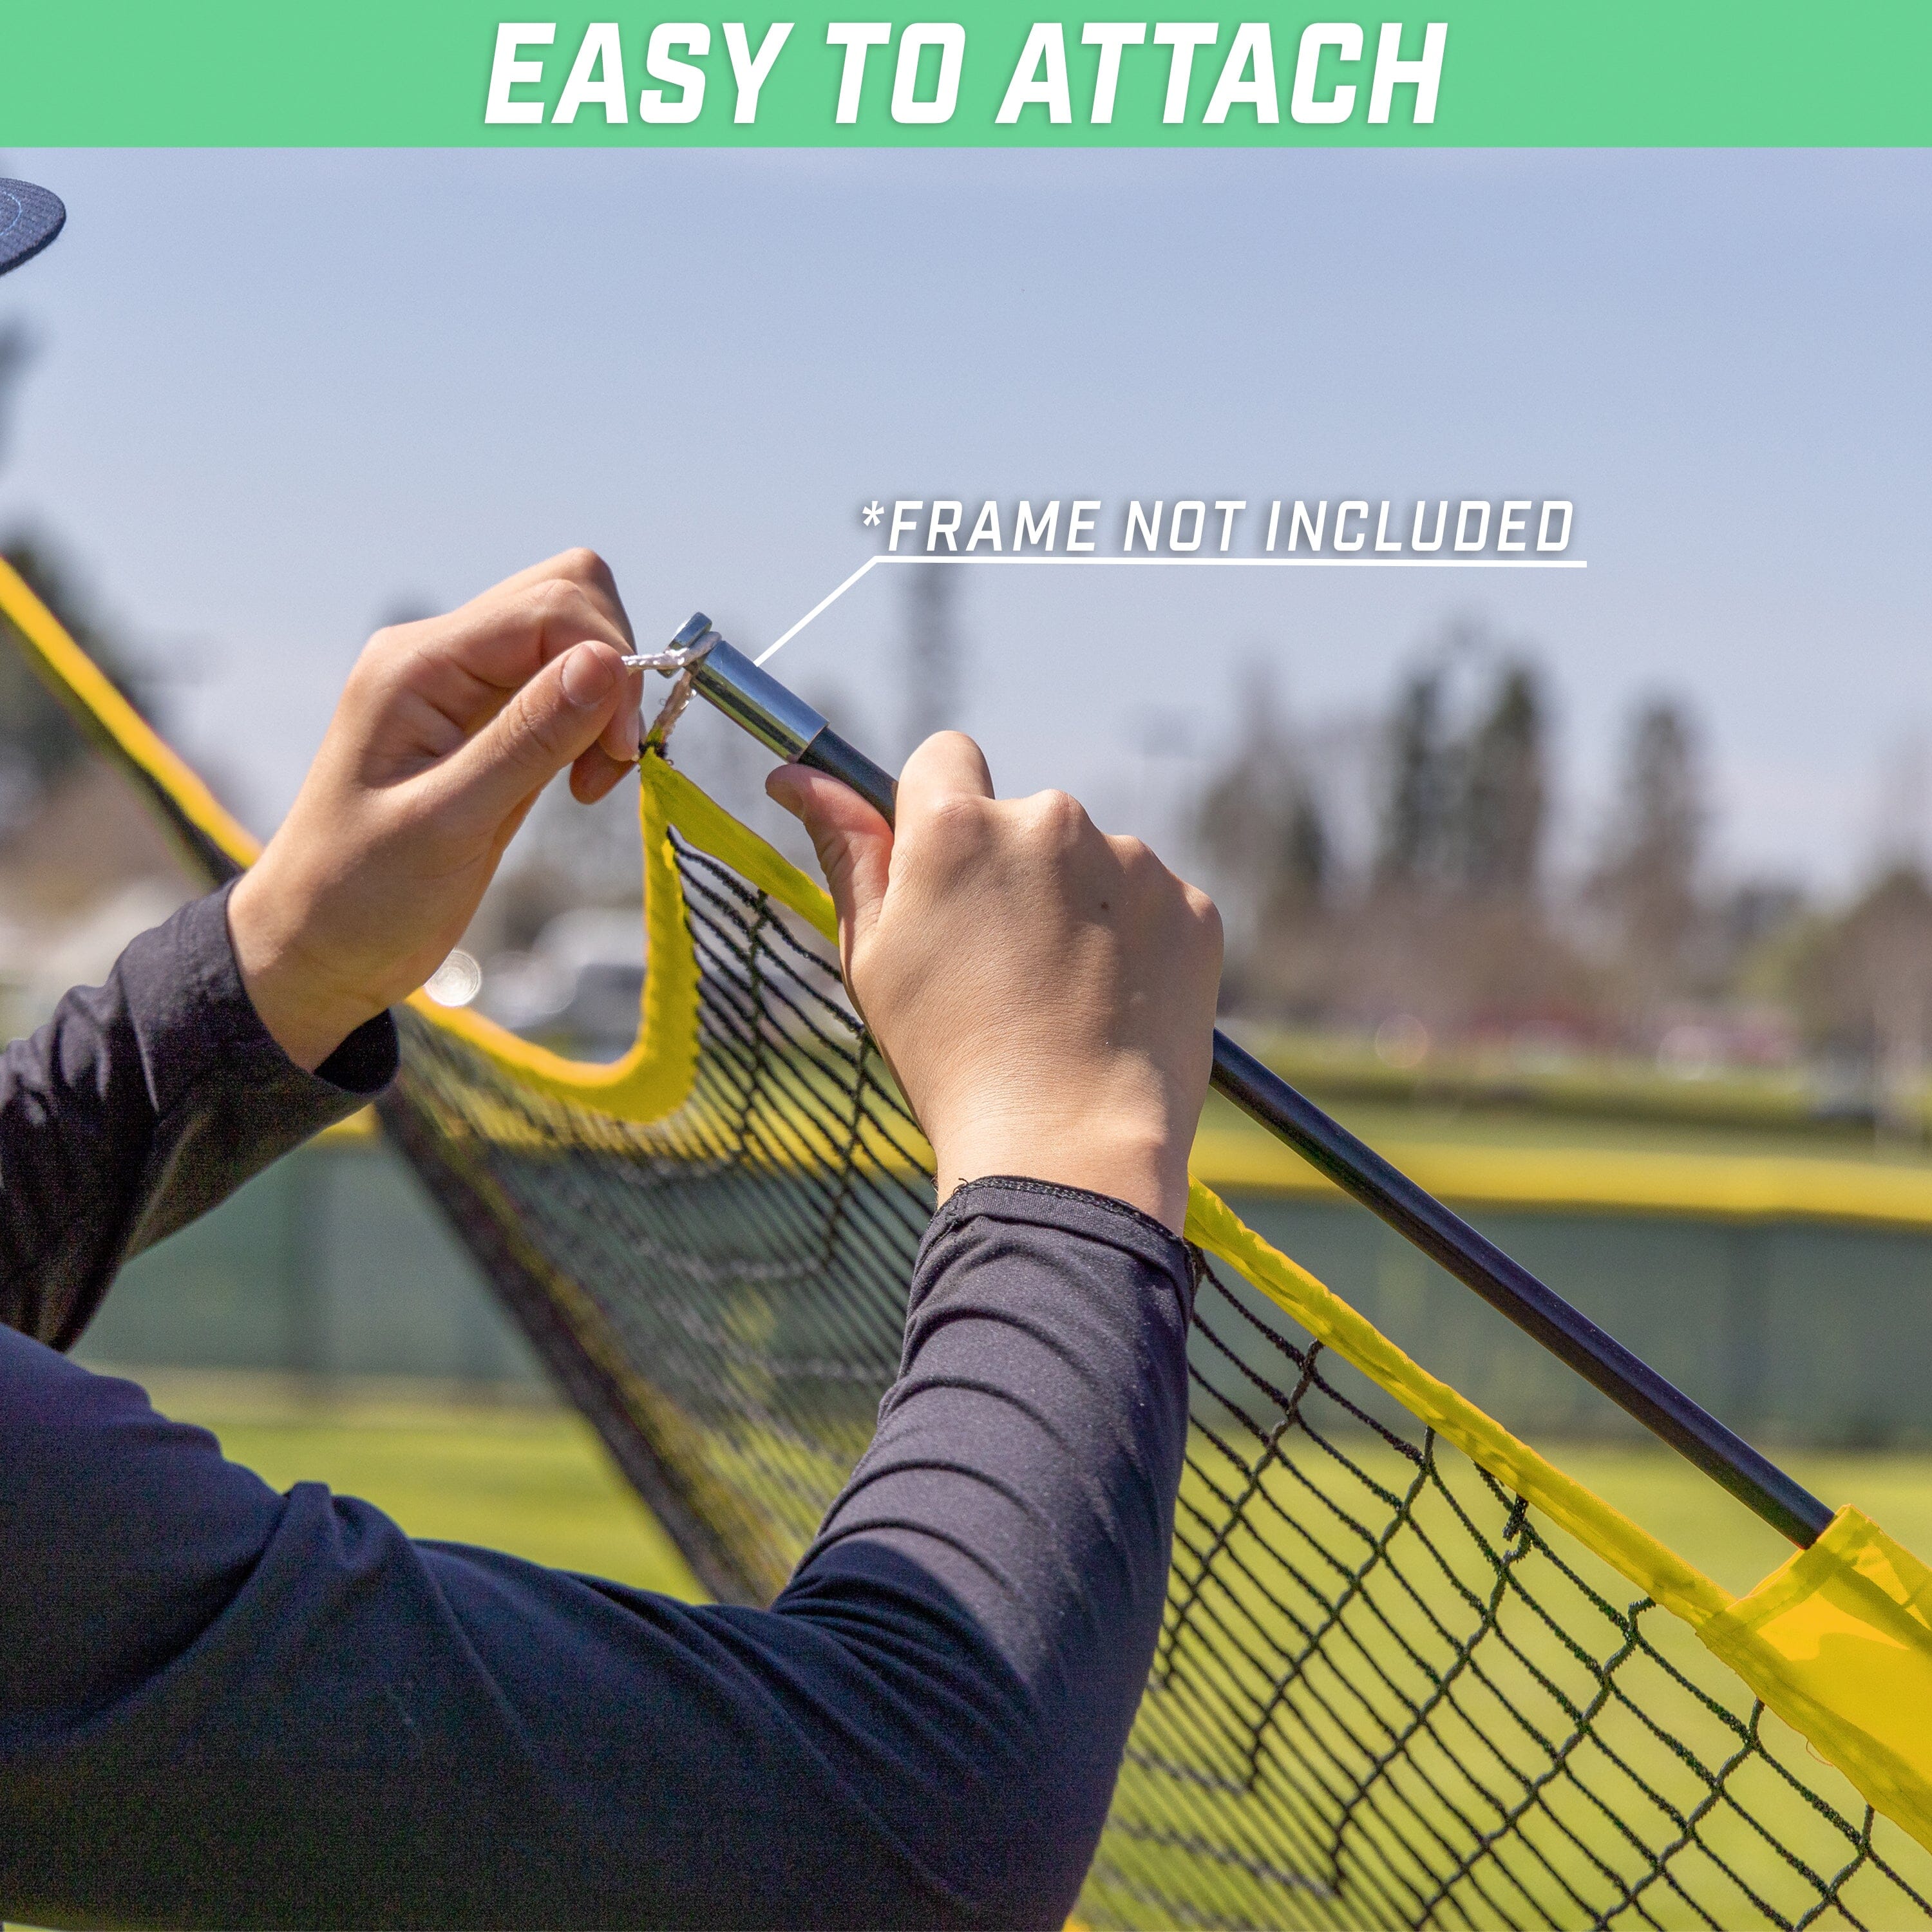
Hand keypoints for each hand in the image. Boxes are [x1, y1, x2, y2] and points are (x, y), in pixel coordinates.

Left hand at [228, 549, 642, 1071]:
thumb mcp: (446, 822)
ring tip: (590, 783)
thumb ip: (528, 738)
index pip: (550, 606)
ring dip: (609, 703)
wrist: (317, 949)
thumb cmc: (359, 895)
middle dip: (614, 671)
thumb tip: (609, 663)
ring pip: (575, 642)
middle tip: (608, 762)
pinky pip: (568, 693)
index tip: (617, 754)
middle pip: (568, 598)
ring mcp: (467, 690)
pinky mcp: (492, 728)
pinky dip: (596, 729)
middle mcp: (442, 658)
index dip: (608, 665)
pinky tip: (580, 784)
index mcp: (417, 664)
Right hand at [768, 733, 1221, 1234]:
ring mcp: (1133, 861)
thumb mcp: (872, 956)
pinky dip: (1135, 946)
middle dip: (1010, 873)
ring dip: (1076, 909)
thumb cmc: (950, 1060)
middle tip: (999, 970)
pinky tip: (1112, 1010)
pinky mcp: (1192, 907)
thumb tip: (796, 775)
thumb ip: (845, 850)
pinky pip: (1152, 907)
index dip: (936, 811)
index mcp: (957, 824)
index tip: (942, 873)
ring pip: (1091, 866)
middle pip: (1022, 819)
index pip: (944, 757)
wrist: (1069, 1150)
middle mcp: (1051, 818)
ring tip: (1060, 1002)